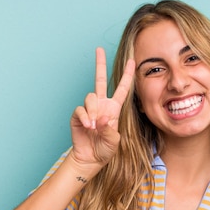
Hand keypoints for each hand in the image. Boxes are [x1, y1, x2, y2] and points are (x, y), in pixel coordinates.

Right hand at [70, 47, 134, 169]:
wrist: (91, 158)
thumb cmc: (105, 149)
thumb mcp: (114, 141)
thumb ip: (109, 130)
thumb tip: (100, 118)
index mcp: (113, 108)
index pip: (122, 89)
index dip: (127, 75)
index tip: (132, 61)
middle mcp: (101, 105)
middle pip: (100, 80)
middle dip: (100, 64)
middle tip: (98, 50)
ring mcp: (89, 109)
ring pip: (90, 97)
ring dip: (92, 111)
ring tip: (93, 126)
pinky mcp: (78, 115)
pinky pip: (80, 109)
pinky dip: (85, 117)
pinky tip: (88, 126)